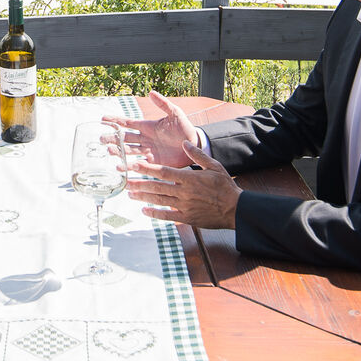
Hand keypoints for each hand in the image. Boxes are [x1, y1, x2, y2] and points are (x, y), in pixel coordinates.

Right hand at [106, 91, 203, 168]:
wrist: (194, 145)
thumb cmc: (185, 128)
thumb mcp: (175, 114)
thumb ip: (163, 104)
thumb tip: (151, 92)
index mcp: (147, 126)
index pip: (128, 123)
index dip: (116, 120)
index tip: (103, 119)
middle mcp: (145, 139)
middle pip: (124, 138)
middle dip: (113, 138)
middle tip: (101, 139)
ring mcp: (148, 151)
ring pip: (129, 151)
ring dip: (119, 151)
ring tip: (110, 152)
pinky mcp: (153, 162)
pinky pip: (138, 163)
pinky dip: (129, 166)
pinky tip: (121, 167)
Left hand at [125, 140, 240, 230]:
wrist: (235, 209)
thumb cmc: (225, 186)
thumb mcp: (214, 166)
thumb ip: (197, 155)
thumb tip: (184, 142)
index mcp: (189, 178)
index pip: (163, 171)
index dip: (146, 168)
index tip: (134, 165)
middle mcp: (184, 192)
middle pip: (157, 186)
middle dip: (139, 183)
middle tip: (126, 182)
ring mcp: (184, 206)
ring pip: (159, 200)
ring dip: (143, 197)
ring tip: (130, 194)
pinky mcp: (186, 217)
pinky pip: (167, 215)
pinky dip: (154, 213)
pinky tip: (144, 210)